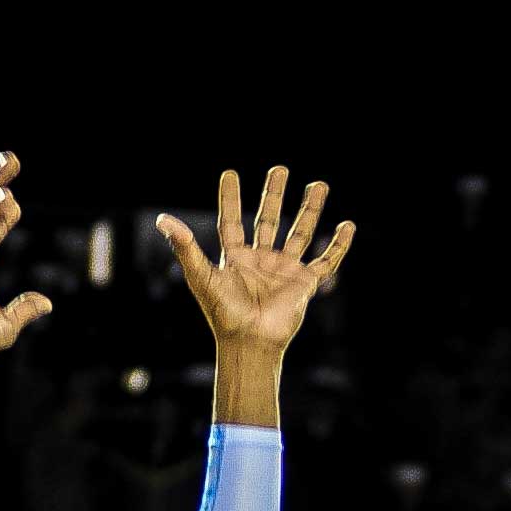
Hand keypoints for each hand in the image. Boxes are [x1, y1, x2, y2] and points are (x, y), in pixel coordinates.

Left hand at [156, 166, 353, 351]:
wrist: (249, 341)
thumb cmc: (223, 313)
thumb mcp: (202, 276)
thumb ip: (185, 247)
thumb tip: (163, 219)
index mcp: (236, 258)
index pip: (232, 221)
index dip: (230, 199)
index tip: (230, 174)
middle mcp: (261, 261)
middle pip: (269, 220)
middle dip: (274, 194)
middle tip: (280, 169)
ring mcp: (284, 271)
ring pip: (300, 232)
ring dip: (310, 209)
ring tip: (319, 185)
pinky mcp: (304, 283)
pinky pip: (325, 261)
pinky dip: (338, 245)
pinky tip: (347, 226)